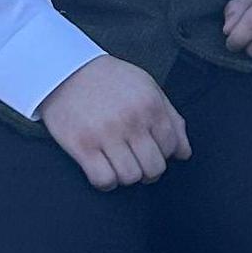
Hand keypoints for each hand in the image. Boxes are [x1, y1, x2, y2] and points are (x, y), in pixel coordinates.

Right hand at [39, 56, 190, 189]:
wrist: (66, 70)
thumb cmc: (111, 80)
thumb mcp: (148, 88)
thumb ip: (171, 118)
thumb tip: (185, 153)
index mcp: (151, 104)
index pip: (171, 147)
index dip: (164, 154)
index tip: (152, 150)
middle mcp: (132, 120)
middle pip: (154, 168)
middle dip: (149, 171)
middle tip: (138, 163)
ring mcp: (106, 134)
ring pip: (130, 177)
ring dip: (127, 177)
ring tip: (119, 164)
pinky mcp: (82, 146)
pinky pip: (104, 180)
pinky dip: (106, 182)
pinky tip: (103, 169)